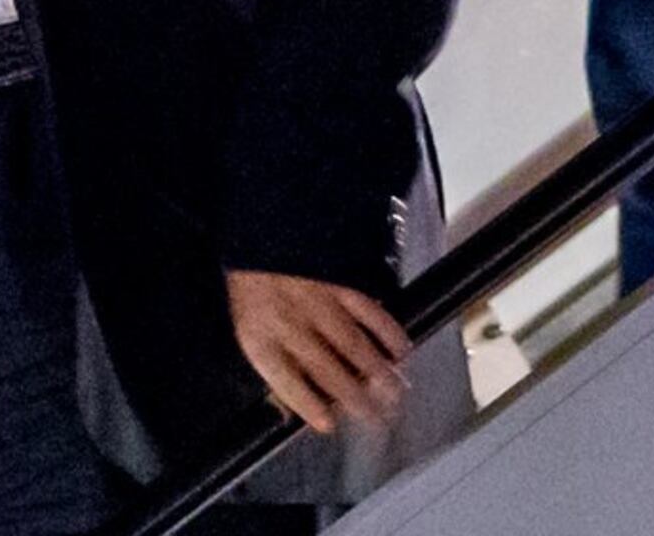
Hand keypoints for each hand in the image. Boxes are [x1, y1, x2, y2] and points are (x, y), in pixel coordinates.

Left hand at [225, 269, 410, 436]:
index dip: (307, 403)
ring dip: (378, 373)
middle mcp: (290, 322)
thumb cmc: (257, 289)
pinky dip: (387, 332)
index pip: (284, 378)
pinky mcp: (340, 281)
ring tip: (397, 395)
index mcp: (261, 336)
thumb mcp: (251, 329)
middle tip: (380, 421)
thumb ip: (275, 365)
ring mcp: (318, 301)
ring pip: (353, 345)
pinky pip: (368, 311)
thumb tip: (295, 406)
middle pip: (327, 368)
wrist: (263, 229)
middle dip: (355, 398)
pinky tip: (402, 350)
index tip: (329, 425)